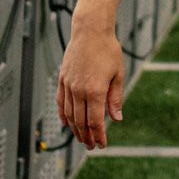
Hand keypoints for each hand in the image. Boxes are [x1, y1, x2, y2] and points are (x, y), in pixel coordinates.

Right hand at [57, 24, 124, 149]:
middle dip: (87, 136)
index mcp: (94, 91)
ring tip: (82, 138)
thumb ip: (115, 98)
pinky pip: (61, 102)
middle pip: (80, 121)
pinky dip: (63, 114)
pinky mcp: (62, 80)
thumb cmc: (108, 51)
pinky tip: (66, 123)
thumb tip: (116, 119)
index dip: (98, 135)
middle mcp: (79, 91)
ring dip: (75, 129)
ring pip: (69, 114)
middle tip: (92, 146)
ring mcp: (68, 85)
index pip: (95, 121)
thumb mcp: (117, 75)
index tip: (102, 145)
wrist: (90, 32)